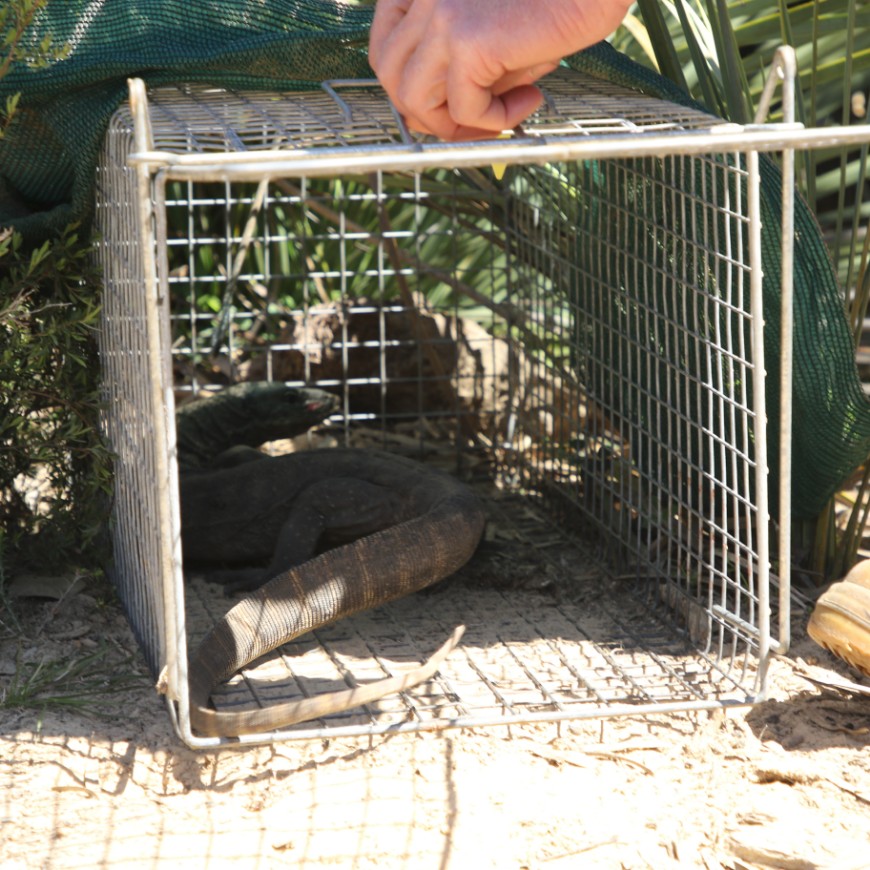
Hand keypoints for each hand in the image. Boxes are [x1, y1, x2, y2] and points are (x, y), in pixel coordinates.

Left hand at [369, 0, 632, 139]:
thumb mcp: (493, 25)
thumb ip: (462, 61)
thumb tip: (447, 116)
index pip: (385, 48)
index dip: (409, 88)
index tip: (443, 108)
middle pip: (391, 76)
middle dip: (426, 114)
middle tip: (472, 126)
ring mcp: (440, 16)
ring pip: (415, 100)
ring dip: (456, 125)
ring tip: (500, 116)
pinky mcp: (468, 41)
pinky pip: (465, 109)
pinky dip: (499, 118)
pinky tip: (533, 98)